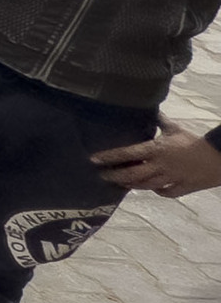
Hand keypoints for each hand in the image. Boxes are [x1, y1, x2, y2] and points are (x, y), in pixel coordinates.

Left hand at [93, 122, 220, 197]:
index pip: (126, 154)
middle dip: (115, 176)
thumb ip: (159, 121)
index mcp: (156, 150)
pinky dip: (156, 191)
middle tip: (103, 176)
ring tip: (121, 183)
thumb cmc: (194, 141)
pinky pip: (165, 192)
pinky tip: (151, 188)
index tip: (93, 160)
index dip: (109, 157)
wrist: (219, 157)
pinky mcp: (182, 188)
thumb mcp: (175, 129)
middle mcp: (159, 166)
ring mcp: (170, 179)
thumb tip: (151, 109)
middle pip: (131, 175)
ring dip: (131, 185)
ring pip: (145, 185)